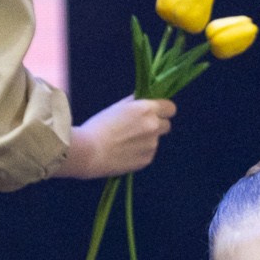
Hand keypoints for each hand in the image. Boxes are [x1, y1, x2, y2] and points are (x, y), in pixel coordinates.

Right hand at [59, 96, 174, 177]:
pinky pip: (148, 153)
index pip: (170, 108)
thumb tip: (146, 100)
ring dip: (145, 139)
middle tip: (138, 128)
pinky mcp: (147, 159)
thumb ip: (135, 103)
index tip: (156, 112)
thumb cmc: (98, 126)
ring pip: (155, 140)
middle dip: (156, 125)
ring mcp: (152, 145)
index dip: (164, 110)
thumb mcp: (117, 108)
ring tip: (124, 142)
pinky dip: (139, 152)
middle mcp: (153, 126)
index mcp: (146, 110)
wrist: (88, 152)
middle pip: (166, 125)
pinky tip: (123, 152)